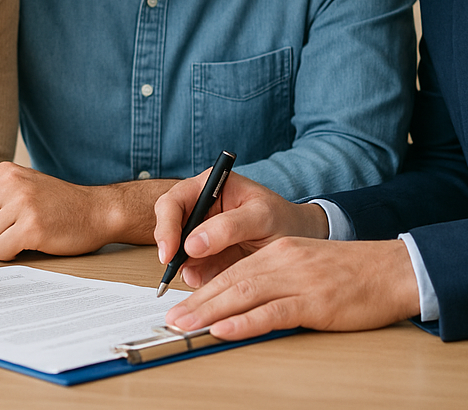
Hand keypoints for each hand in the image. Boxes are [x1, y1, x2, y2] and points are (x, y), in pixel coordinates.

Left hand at [0, 162, 173, 259]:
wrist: (97, 211)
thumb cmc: (57, 205)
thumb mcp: (22, 188)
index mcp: (4, 172)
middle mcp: (11, 183)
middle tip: (0, 243)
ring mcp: (22, 203)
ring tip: (15, 243)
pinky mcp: (33, 226)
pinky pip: (0, 252)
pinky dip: (9, 256)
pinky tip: (26, 246)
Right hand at [153, 171, 327, 287]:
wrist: (301, 241)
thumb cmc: (283, 219)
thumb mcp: (262, 216)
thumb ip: (229, 226)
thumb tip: (192, 243)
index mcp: (209, 186)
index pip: (174, 201)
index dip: (166, 225)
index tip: (170, 251)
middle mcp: (200, 209)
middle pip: (168, 226)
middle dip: (170, 249)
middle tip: (174, 269)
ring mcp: (202, 235)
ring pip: (176, 252)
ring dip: (184, 267)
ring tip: (202, 277)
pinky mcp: (207, 259)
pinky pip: (191, 271)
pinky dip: (197, 279)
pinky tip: (211, 281)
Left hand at [163, 237, 420, 339]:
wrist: (392, 270)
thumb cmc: (352, 273)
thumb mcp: (307, 266)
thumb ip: (278, 279)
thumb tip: (245, 302)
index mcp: (279, 251)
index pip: (232, 269)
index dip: (203, 288)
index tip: (181, 305)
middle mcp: (283, 260)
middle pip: (231, 281)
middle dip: (198, 302)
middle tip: (171, 318)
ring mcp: (298, 280)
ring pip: (244, 293)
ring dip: (210, 311)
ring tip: (186, 325)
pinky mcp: (314, 301)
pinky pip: (273, 312)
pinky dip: (245, 322)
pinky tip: (225, 329)